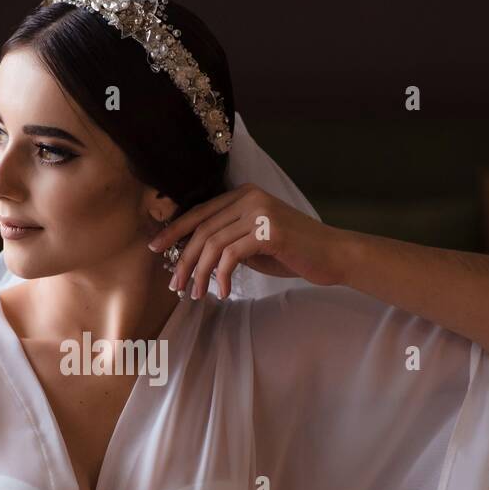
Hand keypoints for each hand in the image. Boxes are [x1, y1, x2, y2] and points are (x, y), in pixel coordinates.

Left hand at [148, 182, 354, 298]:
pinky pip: (231, 255)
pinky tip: (222, 292)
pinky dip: (221, 276)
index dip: (174, 231)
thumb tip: (193, 255)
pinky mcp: (269, 232)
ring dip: (200, 273)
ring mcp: (260, 212)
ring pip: (213, 243)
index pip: (199, 211)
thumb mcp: (254, 243)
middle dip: (184, 259)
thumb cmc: (293, 251)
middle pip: (202, 229)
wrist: (333, 255)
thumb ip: (228, 240)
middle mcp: (250, 197)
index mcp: (244, 195)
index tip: (156, 249)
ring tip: (196, 294)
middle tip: (176, 285)